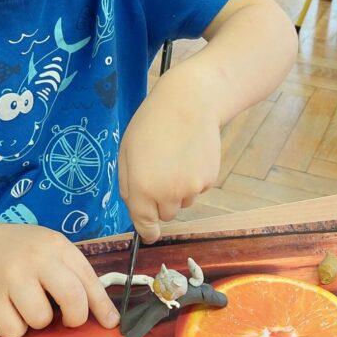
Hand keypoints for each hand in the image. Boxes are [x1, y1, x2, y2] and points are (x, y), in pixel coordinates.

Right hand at [0, 220, 118, 336]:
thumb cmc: (16, 250)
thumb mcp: (47, 248)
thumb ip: (71, 272)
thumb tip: (102, 310)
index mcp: (56, 245)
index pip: (88, 278)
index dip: (102, 305)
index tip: (111, 322)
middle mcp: (36, 258)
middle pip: (72, 298)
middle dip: (76, 317)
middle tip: (68, 320)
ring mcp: (12, 276)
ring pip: (41, 319)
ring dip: (38, 321)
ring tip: (28, 306)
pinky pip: (14, 330)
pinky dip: (15, 328)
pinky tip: (9, 311)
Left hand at [119, 76, 220, 243]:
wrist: (189, 103)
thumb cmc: (152, 124)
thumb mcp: (126, 152)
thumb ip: (127, 185)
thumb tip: (136, 208)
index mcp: (142, 189)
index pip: (146, 226)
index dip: (147, 232)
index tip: (150, 233)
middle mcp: (168, 194)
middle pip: (166, 214)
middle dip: (160, 201)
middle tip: (159, 171)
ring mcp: (192, 188)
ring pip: (183, 202)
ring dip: (178, 189)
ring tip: (175, 157)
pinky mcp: (209, 180)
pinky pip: (198, 189)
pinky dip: (194, 178)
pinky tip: (190, 154)